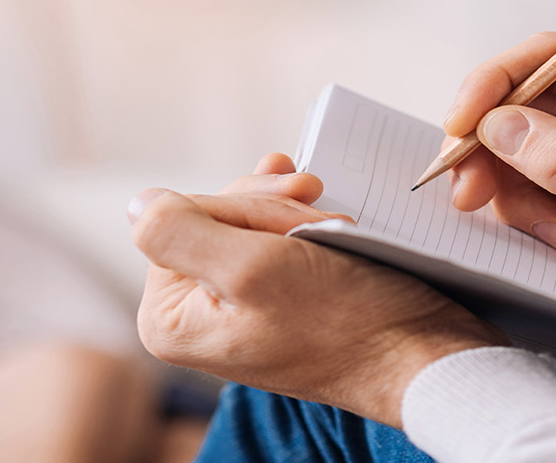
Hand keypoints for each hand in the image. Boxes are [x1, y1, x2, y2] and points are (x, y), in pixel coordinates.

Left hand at [130, 154, 505, 426]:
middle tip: (318, 203)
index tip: (294, 216)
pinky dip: (292, 219)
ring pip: (239, 222)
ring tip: (329, 213)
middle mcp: (189, 318)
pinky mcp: (266, 300)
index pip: (180, 219)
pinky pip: (263, 239)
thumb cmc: (346, 320)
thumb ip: (180, 232)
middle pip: (207, 218)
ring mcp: (227, 310)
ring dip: (285, 209)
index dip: (241, 206)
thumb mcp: (252, 269)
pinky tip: (316, 207)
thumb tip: (136, 203)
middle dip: (265, 206)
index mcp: (167, 320)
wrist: (419, 353)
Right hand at [445, 32, 555, 339]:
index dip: (495, 85)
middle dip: (498, 151)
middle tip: (470, 197)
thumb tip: (499, 124)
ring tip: (552, 236)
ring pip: (537, 146)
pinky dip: (544, 208)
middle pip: (536, 104)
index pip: (555, 58)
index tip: (457, 129)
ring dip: (523, 191)